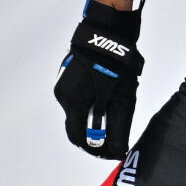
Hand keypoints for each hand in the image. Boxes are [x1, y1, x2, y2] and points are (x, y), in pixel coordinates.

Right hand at [53, 0, 144, 159]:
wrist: (107, 34)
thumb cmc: (116, 67)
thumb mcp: (122, 101)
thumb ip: (118, 129)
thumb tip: (118, 151)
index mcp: (73, 103)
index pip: (77, 137)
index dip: (93, 149)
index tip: (108, 151)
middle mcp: (63, 96)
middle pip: (75, 126)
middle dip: (93, 135)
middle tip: (113, 137)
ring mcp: (63, 85)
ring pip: (77, 112)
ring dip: (93, 118)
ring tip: (113, 114)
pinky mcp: (67, 77)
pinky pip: (78, 99)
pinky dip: (90, 105)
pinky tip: (105, 98)